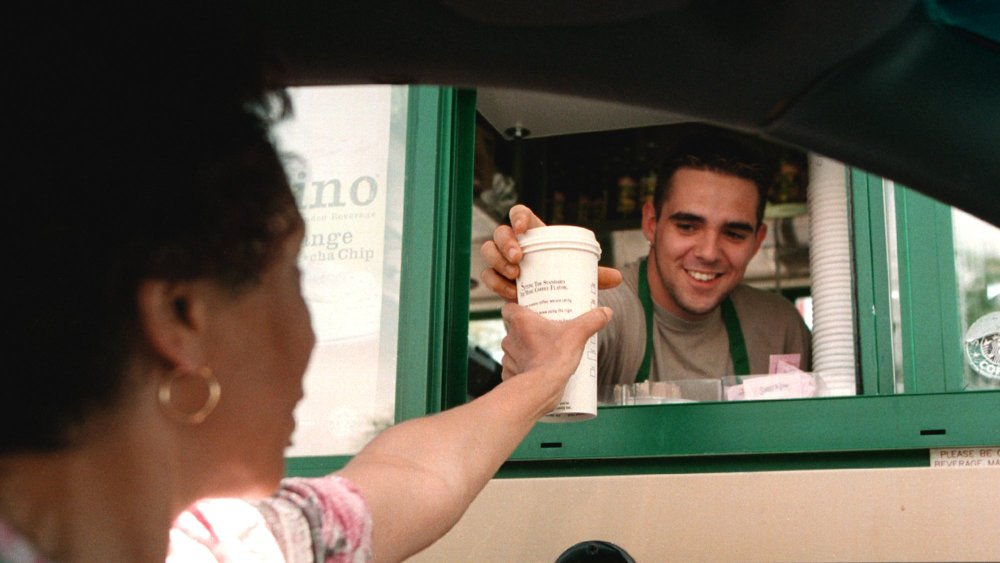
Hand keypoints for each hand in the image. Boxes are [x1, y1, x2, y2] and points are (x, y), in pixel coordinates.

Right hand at [480, 204, 622, 300]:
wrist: (549, 299)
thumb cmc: (563, 276)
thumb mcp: (577, 273)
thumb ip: (594, 273)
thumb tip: (617, 277)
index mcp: (533, 232)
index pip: (518, 213)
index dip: (517, 216)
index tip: (522, 228)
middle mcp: (513, 243)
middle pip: (499, 233)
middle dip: (505, 243)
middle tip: (518, 259)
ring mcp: (502, 260)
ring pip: (488, 251)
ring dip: (498, 261)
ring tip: (515, 275)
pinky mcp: (496, 277)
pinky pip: (488, 275)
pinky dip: (495, 282)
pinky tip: (510, 292)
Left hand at [499, 303, 611, 410]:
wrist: (540, 389)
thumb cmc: (553, 358)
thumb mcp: (578, 335)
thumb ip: (592, 321)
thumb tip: (606, 312)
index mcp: (520, 321)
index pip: (508, 308)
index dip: (517, 308)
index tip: (530, 311)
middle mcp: (509, 338)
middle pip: (514, 329)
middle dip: (527, 331)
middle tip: (545, 332)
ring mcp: (508, 357)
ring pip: (514, 349)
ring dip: (525, 351)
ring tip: (543, 352)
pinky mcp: (509, 375)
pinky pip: (515, 368)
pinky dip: (523, 369)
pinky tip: (536, 370)